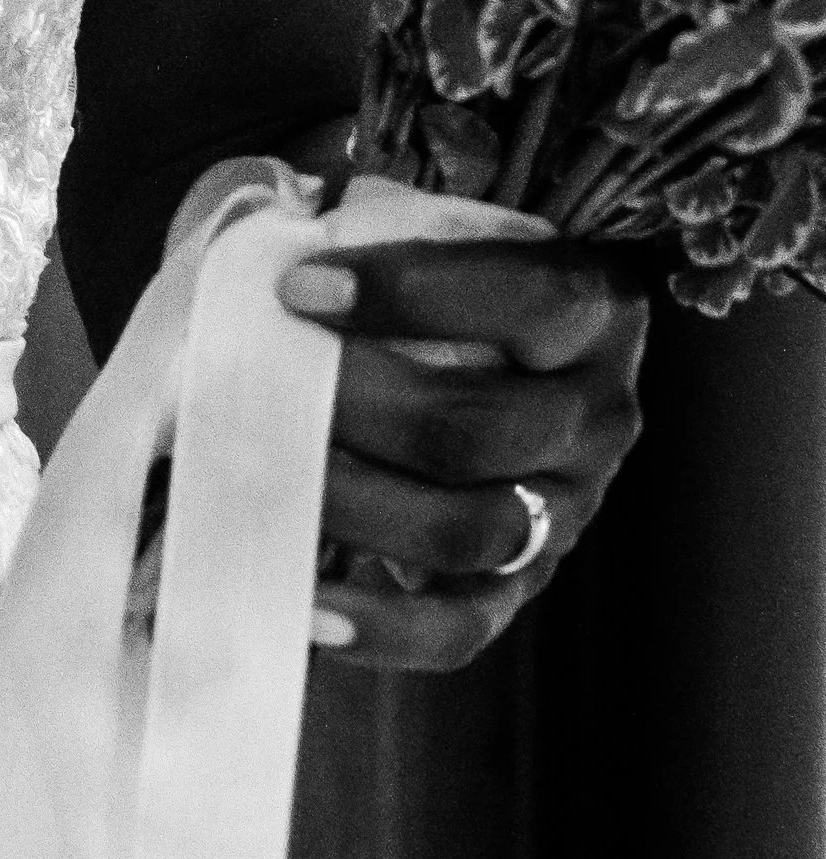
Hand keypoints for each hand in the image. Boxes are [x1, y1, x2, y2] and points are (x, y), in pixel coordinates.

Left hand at [277, 238, 648, 670]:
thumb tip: (264, 247)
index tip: (296, 287)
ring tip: (263, 476)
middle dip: (356, 405)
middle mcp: (596, 416)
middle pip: (479, 426)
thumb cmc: (444, 286)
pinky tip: (304, 603)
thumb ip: (381, 231)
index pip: (522, 296)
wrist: (498, 361)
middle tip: (261, 386)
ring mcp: (568, 511)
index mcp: (593, 309)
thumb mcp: (444, 240)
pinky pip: (462, 626)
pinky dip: (380, 625)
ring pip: (469, 529)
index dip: (408, 290)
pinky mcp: (525, 586)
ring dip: (354, 505)